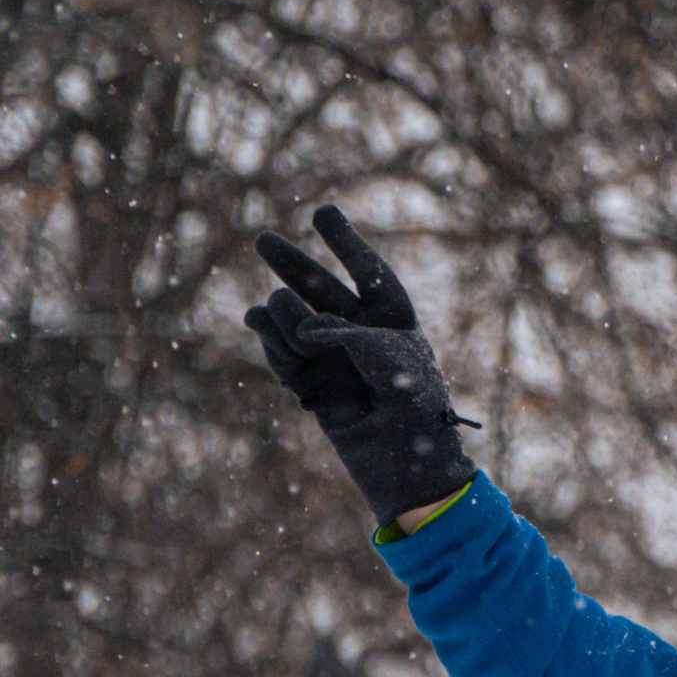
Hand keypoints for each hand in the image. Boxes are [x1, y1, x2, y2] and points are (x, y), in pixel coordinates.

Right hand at [244, 207, 478, 525]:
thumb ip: (343, 332)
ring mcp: (331, 360)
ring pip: (293, 320)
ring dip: (284, 315)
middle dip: (293, 265)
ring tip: (280, 318)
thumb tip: (296, 327)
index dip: (346, 244)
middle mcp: (361, 336)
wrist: (406, 463)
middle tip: (262, 240)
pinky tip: (262, 328)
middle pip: (321, 290)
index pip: (369, 274)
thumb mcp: (389, 357)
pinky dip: (274, 346)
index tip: (322, 213)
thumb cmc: (413, 405)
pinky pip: (279, 353)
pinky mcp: (308, 384)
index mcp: (395, 321)